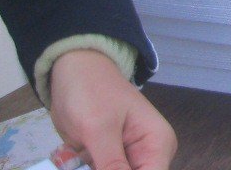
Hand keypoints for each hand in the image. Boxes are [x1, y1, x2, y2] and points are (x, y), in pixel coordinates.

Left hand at [48, 49, 175, 169]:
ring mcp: (124, 160)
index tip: (100, 167)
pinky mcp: (105, 162)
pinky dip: (80, 168)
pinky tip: (72, 157)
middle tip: (86, 159)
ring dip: (87, 169)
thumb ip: (112, 165)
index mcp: (157, 144)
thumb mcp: (99, 129)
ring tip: (79, 152)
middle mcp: (146, 156)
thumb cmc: (92, 91)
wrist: (73, 70)